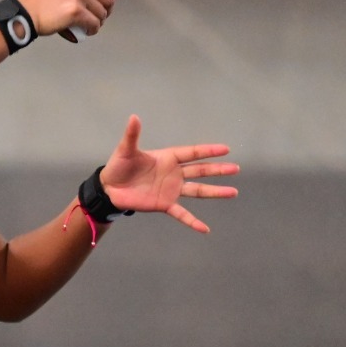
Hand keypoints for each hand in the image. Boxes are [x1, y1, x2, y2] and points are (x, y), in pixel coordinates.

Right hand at [18, 0, 122, 39]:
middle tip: (91, 14)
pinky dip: (91, 30)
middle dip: (104, 10)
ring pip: (104, 13)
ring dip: (96, 21)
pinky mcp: (76, 11)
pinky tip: (82, 29)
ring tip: (83, 22)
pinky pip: (95, 25)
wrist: (27, 12)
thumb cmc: (47, 0)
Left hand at [98, 114, 238, 233]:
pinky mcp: (165, 204)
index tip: (225, 149)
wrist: (110, 189)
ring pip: (198, 191)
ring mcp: (171, 190)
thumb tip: (134, 116)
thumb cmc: (118, 166)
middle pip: (200, 171)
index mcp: (168, 158)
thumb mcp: (125, 150)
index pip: (192, 153)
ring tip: (233, 192)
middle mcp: (174, 173)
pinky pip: (182, 214)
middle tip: (235, 169)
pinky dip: (193, 222)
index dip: (208, 151)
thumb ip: (132, 135)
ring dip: (215, 192)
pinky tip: (205, 229)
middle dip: (218, 170)